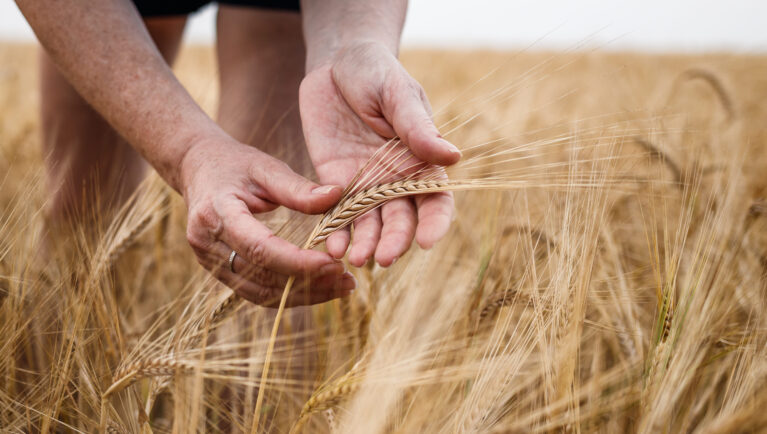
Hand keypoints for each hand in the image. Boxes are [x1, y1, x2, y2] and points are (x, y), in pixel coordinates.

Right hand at [179, 136, 355, 306]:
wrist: (197, 169)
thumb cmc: (235, 164)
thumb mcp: (266, 167)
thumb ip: (298, 187)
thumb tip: (337, 196)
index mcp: (217, 213)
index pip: (260, 248)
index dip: (298, 262)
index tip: (334, 265)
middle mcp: (207, 243)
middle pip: (261, 276)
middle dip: (308, 282)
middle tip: (347, 281)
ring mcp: (208, 262)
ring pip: (259, 293)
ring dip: (303, 295)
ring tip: (340, 288)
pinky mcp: (219, 271)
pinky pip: (255, 292)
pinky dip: (289, 294)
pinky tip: (319, 289)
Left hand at [300, 41, 460, 266]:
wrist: (335, 62)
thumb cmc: (375, 71)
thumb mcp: (397, 93)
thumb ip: (417, 127)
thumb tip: (453, 156)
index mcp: (421, 160)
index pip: (435, 200)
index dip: (435, 223)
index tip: (428, 242)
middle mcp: (395, 180)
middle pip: (401, 220)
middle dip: (395, 241)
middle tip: (383, 259)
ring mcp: (364, 184)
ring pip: (369, 224)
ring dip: (364, 244)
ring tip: (355, 259)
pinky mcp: (333, 182)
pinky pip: (336, 213)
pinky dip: (335, 232)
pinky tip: (330, 245)